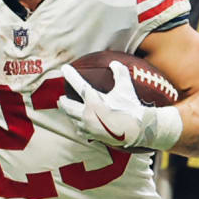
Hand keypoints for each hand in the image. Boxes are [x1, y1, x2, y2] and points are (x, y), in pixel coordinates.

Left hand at [57, 62, 182, 151]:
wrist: (138, 131)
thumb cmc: (131, 108)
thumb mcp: (126, 88)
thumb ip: (120, 73)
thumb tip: (114, 62)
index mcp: (93, 101)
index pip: (78, 84)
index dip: (70, 75)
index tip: (64, 68)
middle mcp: (87, 115)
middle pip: (69, 106)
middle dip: (64, 101)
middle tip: (61, 98)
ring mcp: (89, 127)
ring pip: (73, 119)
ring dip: (69, 113)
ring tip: (67, 111)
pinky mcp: (93, 136)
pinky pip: (81, 130)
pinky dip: (78, 125)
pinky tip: (79, 125)